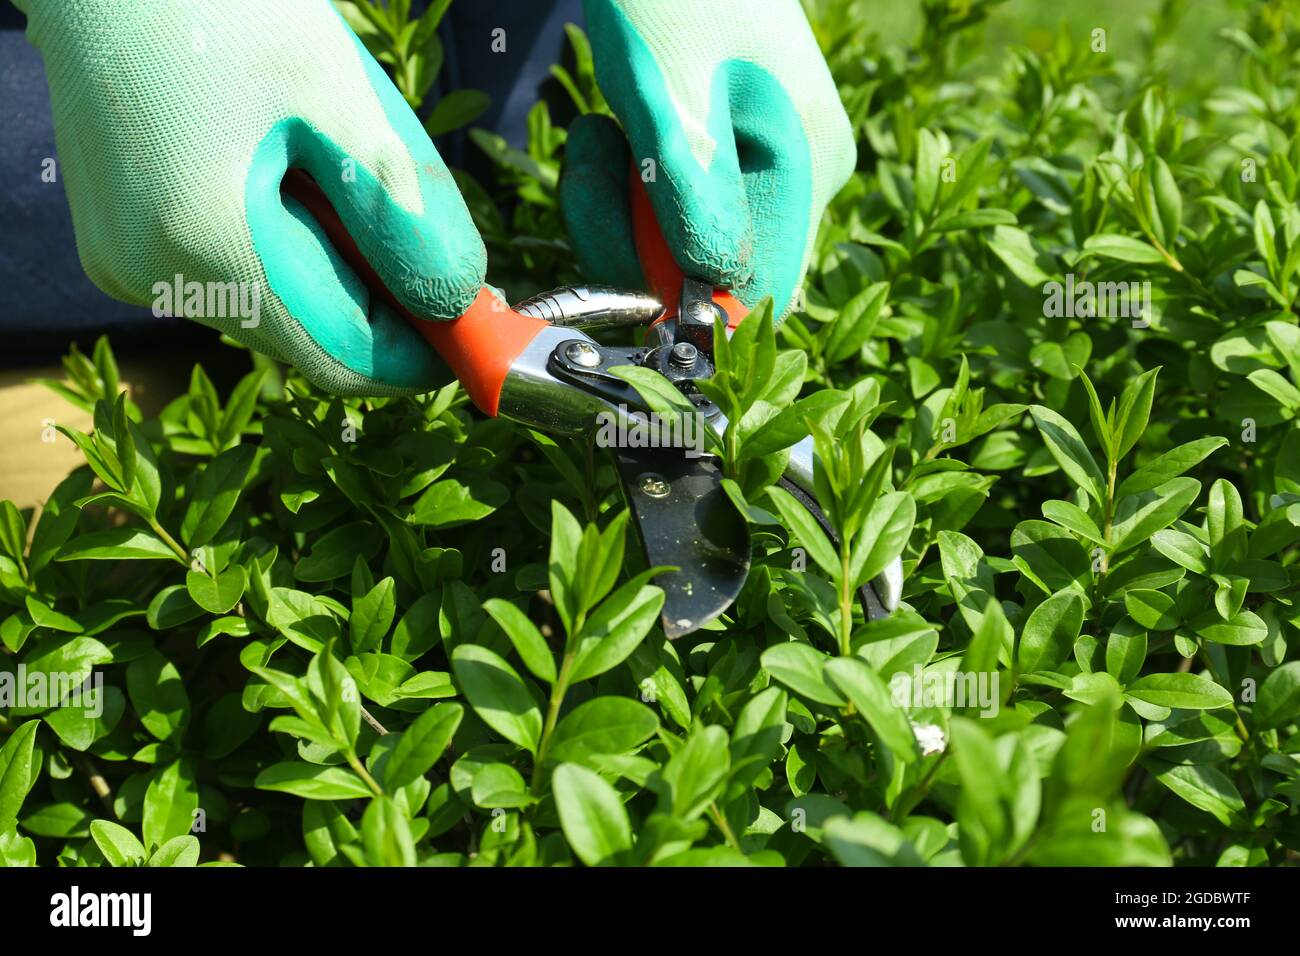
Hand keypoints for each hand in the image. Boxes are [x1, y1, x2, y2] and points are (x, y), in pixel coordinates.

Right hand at [17, 0, 483, 393]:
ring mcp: (130, 265)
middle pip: (309, 335)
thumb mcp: (339, 102)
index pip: (342, 359)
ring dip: (333, 268)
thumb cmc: (227, 7)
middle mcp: (155, 276)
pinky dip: (285, 248)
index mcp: (206, 245)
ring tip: (340, 176)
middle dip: (381, 302)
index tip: (472, 325)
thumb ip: (400, 213)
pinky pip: (232, 277)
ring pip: (274, 308)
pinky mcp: (124, 246)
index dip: (418, 354)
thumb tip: (457, 302)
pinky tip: (290, 176)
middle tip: (428, 240)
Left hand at [561, 0, 854, 317]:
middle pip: (710, 274)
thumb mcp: (669, 85)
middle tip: (601, 168)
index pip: (762, 290)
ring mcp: (750, 167)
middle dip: (636, 246)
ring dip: (616, 213)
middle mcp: (791, 177)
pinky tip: (608, 131)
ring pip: (673, 248)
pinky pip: (658, 210)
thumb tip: (707, 291)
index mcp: (807, 163)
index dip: (691, 312)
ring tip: (601, 135)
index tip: (621, 288)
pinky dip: (618, 188)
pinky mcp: (709, 156)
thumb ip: (689, 191)